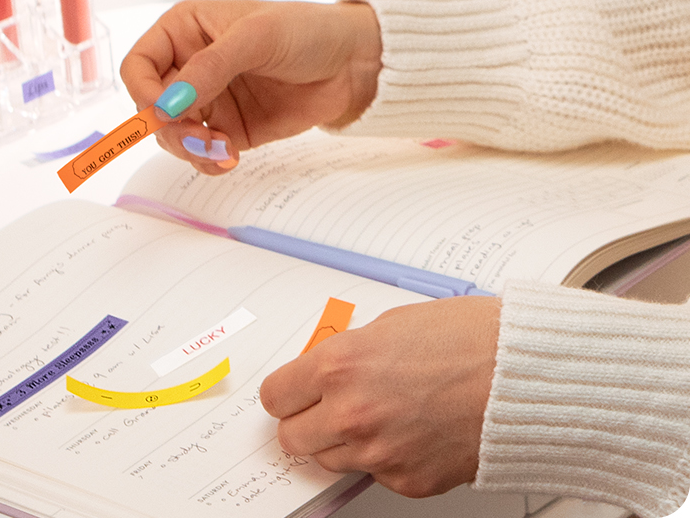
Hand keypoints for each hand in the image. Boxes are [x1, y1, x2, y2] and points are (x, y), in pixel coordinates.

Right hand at [119, 0, 381, 174]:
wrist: (355, 63)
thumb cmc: (307, 31)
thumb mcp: (255, 38)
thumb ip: (208, 69)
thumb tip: (166, 105)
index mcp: (184, 31)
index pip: (139, 66)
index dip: (143, 91)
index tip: (163, 110)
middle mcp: (189, 67)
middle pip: (151, 108)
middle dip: (170, 128)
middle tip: (200, 137)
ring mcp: (209, 100)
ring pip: (172, 136)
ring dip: (189, 149)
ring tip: (222, 149)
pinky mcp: (230, 129)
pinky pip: (201, 154)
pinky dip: (208, 162)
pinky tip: (229, 157)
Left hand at [259, 296, 501, 497]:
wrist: (530, 378)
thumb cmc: (475, 341)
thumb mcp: (392, 325)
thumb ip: (348, 353)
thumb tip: (324, 370)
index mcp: (340, 367)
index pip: (276, 397)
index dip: (289, 393)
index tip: (297, 393)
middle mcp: (352, 413)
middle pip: (291, 437)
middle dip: (308, 422)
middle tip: (330, 409)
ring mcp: (378, 452)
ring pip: (329, 460)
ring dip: (345, 443)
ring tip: (384, 417)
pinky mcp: (406, 480)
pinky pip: (375, 475)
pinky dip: (388, 459)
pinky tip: (413, 432)